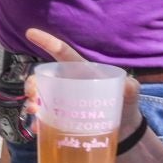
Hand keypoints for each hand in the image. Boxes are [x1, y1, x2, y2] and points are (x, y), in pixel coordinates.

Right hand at [22, 28, 141, 138]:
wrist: (124, 130)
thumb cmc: (125, 104)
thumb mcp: (131, 93)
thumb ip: (130, 87)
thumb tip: (127, 85)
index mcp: (81, 72)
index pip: (63, 54)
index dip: (48, 42)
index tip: (31, 33)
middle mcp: (68, 84)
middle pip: (43, 78)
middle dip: (32, 84)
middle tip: (33, 96)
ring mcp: (62, 102)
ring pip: (39, 97)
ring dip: (32, 103)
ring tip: (34, 113)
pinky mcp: (60, 119)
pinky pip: (44, 118)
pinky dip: (37, 123)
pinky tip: (38, 129)